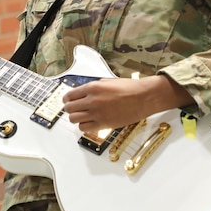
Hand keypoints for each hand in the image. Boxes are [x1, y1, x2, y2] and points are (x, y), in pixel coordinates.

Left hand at [62, 74, 193, 131]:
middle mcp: (92, 100)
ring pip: (74, 119)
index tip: (68, 101)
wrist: (143, 97)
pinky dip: (84, 126)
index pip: (70, 95)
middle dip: (70, 109)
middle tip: (73, 109)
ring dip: (76, 118)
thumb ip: (93, 88)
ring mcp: (97, 113)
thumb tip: (83, 93)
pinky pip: (84, 128)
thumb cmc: (129, 88)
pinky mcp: (103, 124)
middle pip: (69, 108)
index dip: (67, 99)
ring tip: (81, 116)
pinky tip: (89, 123)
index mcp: (93, 87)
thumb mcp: (107, 82)